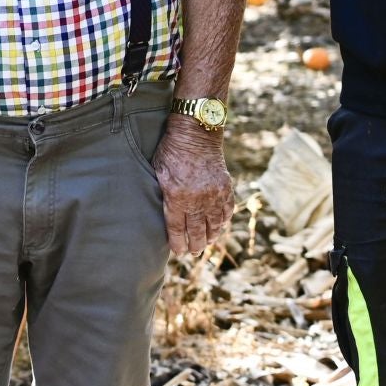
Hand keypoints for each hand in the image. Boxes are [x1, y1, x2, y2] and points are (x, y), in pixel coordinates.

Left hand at [153, 119, 234, 255]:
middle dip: (194, 246)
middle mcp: (197, 200)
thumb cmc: (171, 151)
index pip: (177, 229)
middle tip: (192, 253)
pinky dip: (223, 222)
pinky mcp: (225, 188)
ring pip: (214, 225)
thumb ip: (163, 195)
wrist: (196, 133)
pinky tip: (219, 227)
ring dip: (210, 237)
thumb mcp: (158, 172)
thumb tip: (163, 214)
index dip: (178, 244)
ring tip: (205, 243)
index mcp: (177, 197)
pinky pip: (227, 212)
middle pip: (197, 232)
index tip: (178, 252)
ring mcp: (214, 195)